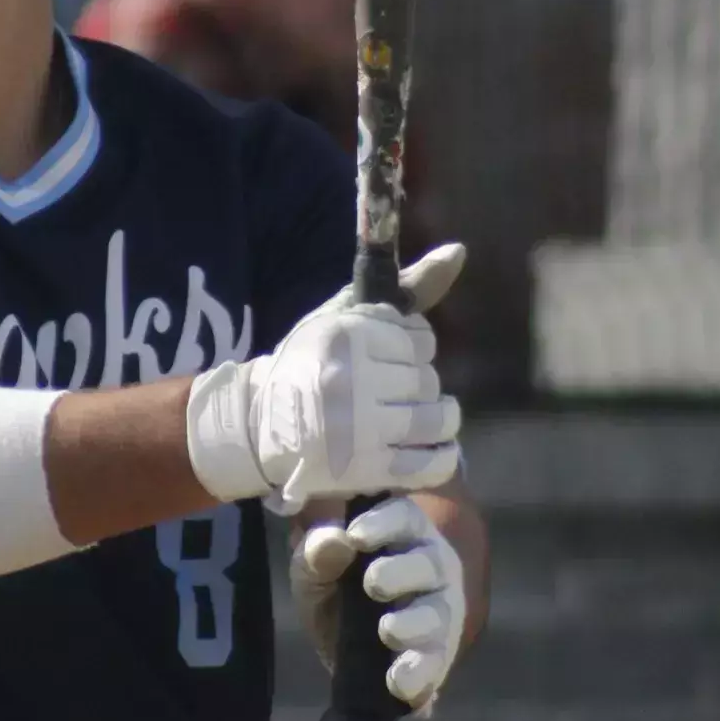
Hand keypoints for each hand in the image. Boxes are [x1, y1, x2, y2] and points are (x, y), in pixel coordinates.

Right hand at [184, 244, 465, 511]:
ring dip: (437, 418)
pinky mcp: (367, 469)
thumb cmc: (310, 362)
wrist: (260, 424)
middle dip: (418, 384)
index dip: (413, 348)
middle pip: (426, 379)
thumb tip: (459, 251)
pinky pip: (431, 463)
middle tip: (393, 391)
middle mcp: (353, 379)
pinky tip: (433, 446)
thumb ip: (406, 285)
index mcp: (346, 336)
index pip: (419, 340)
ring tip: (421, 416)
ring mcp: (361, 428)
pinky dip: (441, 456)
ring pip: (435, 418)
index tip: (391, 357)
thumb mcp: (346, 314)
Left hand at [290, 495, 466, 710]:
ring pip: (438, 613)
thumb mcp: (311, 570)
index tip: (356, 536)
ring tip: (388, 630)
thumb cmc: (332, 589)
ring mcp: (440, 612)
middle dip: (402, 572)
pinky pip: (437, 663)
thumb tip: (335, 540)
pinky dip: (420, 673)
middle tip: (373, 583)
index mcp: (401, 534)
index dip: (384, 523)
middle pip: (428, 563)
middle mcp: (430, 567)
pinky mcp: (438, 656)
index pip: (404, 517)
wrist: (341, 650)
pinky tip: (399, 680)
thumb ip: (316, 553)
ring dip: (415, 623)